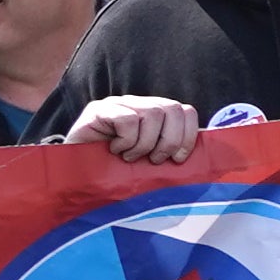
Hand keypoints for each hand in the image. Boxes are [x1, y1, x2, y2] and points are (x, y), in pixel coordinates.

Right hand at [70, 93, 202, 166]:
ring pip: (152, 114)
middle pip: (172, 109)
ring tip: (130, 156)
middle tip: (153, 160)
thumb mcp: (149, 162)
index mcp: (154, 114)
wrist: (76, 176)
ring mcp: (118, 104)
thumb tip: (204, 155)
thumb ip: (170, 152)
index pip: (185, 110)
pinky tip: (115, 150)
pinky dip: (127, 141)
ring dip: (144, 144)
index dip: (187, 135)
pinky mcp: (99, 110)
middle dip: (168, 141)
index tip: (177, 159)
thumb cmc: (116, 171)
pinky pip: (128, 120)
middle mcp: (138, 104)